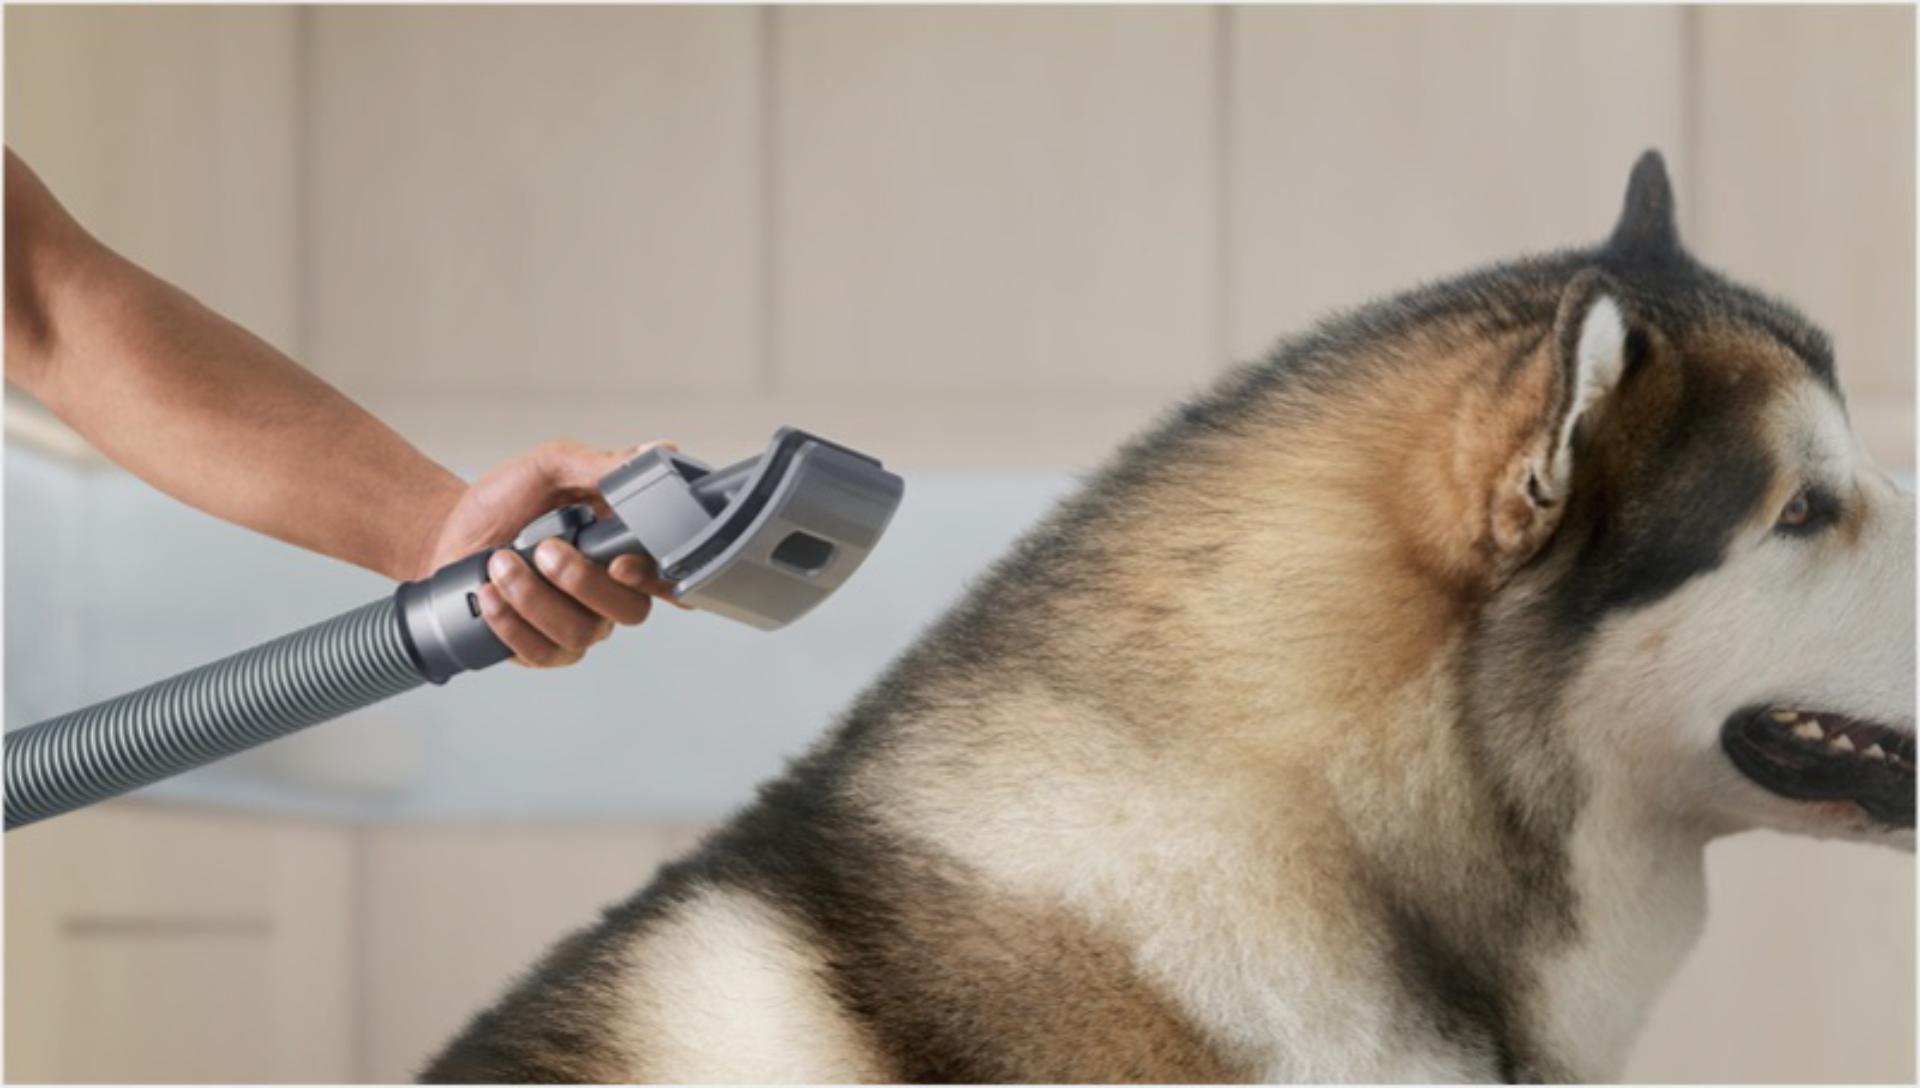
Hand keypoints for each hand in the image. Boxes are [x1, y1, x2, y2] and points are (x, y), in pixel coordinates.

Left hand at [416, 439, 680, 667]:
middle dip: (581, 581)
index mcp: (625, 548)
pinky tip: (491, 595)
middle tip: (543, 550)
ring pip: (580, 633)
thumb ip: (603, 464)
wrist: (453, 532)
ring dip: (534, 597)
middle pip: (630, 611)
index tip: (621, 563)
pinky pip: (542, 653)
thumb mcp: (552, 467)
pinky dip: (512, 623)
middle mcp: (611, 592)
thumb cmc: (506, 502)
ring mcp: (579, 624)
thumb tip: (657, 451)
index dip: (657, 579)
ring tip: (500, 564)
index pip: (668, 577)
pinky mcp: (544, 649)